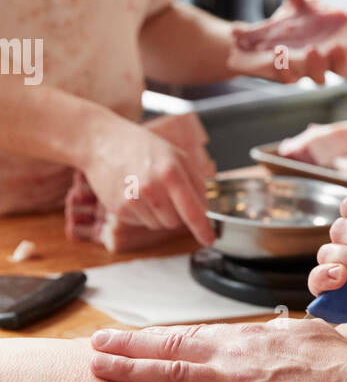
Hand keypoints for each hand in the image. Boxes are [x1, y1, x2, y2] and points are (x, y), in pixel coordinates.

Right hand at [82, 114, 213, 246]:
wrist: (102, 142)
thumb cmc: (142, 147)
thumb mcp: (175, 155)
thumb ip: (195, 181)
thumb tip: (209, 208)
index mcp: (170, 171)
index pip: (192, 210)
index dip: (203, 228)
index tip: (209, 239)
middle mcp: (151, 187)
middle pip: (175, 222)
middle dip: (176, 213)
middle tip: (165, 192)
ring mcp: (133, 199)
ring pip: (158, 224)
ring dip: (158, 214)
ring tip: (148, 189)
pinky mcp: (119, 208)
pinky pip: (141, 222)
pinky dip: (141, 212)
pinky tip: (134, 192)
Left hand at [90, 317, 346, 381]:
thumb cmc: (345, 366)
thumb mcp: (311, 337)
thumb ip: (285, 336)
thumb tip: (277, 332)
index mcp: (251, 339)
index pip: (195, 335)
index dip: (162, 336)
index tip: (135, 336)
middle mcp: (237, 356)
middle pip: (173, 347)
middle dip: (130, 345)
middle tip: (97, 343)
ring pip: (174, 375)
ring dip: (132, 372)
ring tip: (100, 370)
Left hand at [227, 0, 346, 83]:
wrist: (258, 43)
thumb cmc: (287, 29)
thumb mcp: (293, 10)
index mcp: (332, 47)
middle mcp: (323, 63)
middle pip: (342, 70)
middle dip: (342, 59)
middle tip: (337, 46)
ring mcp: (306, 72)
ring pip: (319, 78)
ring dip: (317, 64)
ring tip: (311, 49)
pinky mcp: (288, 77)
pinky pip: (289, 78)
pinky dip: (285, 68)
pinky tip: (280, 55)